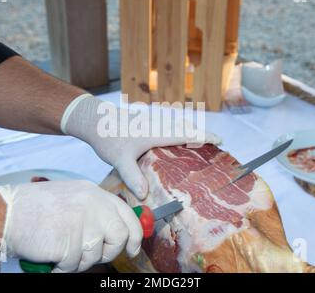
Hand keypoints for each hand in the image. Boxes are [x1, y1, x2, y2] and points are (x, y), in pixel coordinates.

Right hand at [0, 180, 141, 272]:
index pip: (127, 216)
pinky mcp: (70, 242)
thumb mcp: (73, 197)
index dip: (135, 236)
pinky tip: (51, 256)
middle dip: (109, 252)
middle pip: (120, 236)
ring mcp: (83, 223)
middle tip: (92, 255)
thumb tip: (114, 230)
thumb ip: (95, 209)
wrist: (8, 211)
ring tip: (61, 250)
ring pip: (95, 255)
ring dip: (78, 260)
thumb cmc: (36, 207)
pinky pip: (74, 265)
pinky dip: (62, 267)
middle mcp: (94, 206)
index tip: (134, 249)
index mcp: (95, 194)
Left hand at [61, 94, 221, 199]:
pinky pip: (168, 126)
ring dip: (190, 131)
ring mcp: (151, 122)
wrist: (94, 119)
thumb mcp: (119, 159)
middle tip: (215, 143)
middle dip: (201, 134)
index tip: (220, 139)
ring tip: (200, 142)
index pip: (186, 134)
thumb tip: (144, 194)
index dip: (204, 137)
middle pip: (185, 127)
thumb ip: (132, 176)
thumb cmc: (108, 137)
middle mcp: (157, 125)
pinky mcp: (145, 123)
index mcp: (156, 133)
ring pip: (177, 125)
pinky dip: (177, 130)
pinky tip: (174, 140)